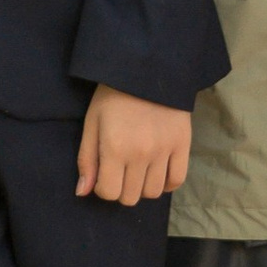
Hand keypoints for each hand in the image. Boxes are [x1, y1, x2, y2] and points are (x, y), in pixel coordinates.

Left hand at [76, 87, 190, 205]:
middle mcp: (141, 154)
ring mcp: (164, 150)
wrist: (146, 69)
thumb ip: (87, 159)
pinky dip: (167, 183)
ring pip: (153, 192)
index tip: (104, 174)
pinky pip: (177, 180)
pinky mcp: (183, 144)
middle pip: (131, 197)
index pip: (109, 192)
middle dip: (122, 189)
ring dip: (143, 186)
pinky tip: (158, 171)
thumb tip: (83, 192)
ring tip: (139, 170)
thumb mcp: (92, 122)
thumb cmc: (113, 96)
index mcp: (115, 148)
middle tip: (121, 171)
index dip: (103, 187)